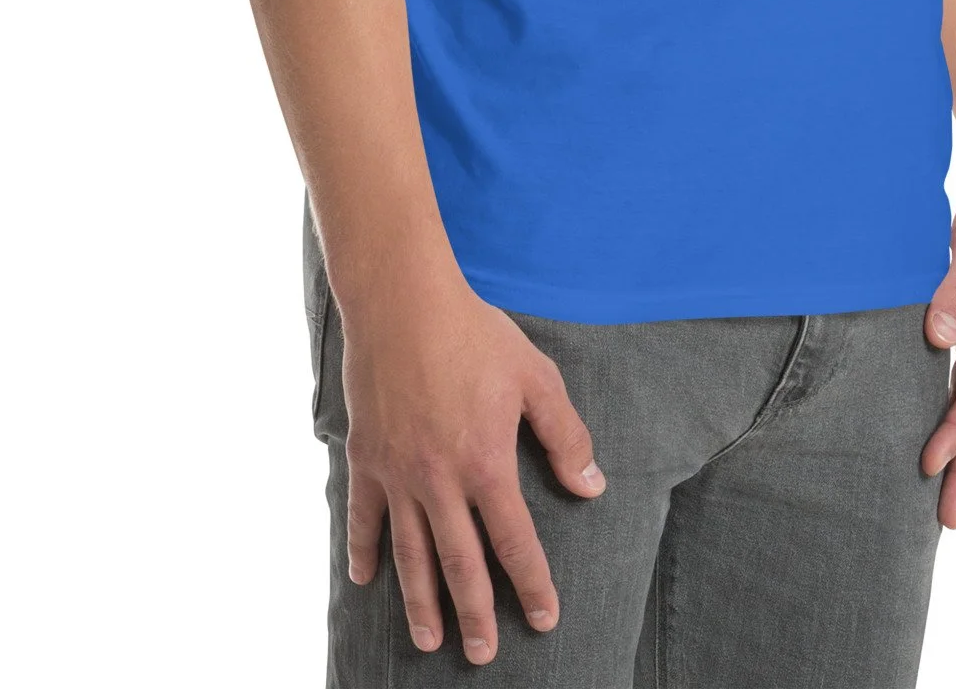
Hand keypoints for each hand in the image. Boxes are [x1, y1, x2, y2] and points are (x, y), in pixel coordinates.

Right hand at [341, 271, 604, 663]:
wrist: (403, 301)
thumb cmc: (475, 334)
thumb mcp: (536, 378)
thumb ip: (566, 437)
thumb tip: (591, 487)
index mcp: (487, 463)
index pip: (515, 542)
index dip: (531, 585)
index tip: (543, 619)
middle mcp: (440, 480)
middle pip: (460, 564)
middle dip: (475, 614)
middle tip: (483, 654)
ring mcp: (397, 473)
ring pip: (410, 554)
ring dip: (421, 602)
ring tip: (429, 641)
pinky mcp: (365, 457)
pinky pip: (364, 517)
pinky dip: (364, 551)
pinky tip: (364, 580)